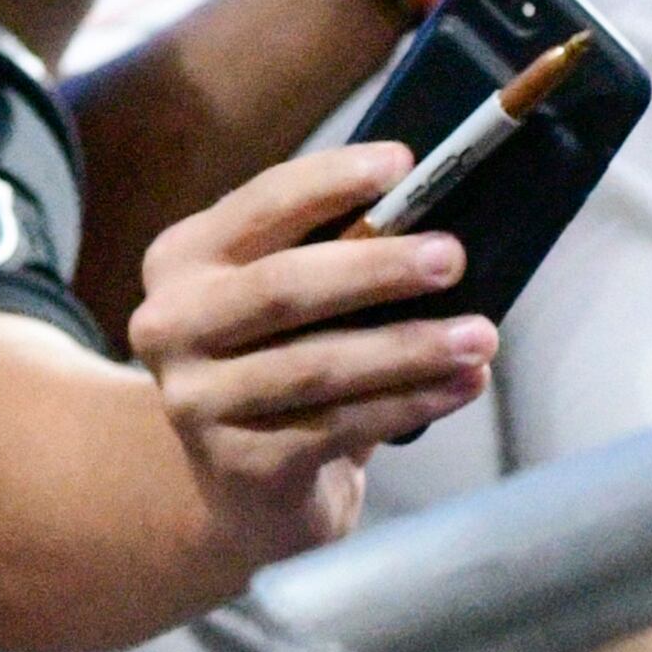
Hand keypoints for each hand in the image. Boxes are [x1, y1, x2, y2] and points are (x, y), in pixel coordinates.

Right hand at [127, 144, 496, 571]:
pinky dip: (411, 403)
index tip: (402, 165)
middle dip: (375, 268)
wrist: (241, 486)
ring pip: (317, 365)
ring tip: (481, 336)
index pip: (256, 206)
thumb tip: (427, 213)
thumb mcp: (278, 303)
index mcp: (180, 262)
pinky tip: (461, 385)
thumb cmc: (279, 364)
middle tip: (452, 257)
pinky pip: (340, 426)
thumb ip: (324, 258)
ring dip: (409, 348)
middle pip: (281, 287)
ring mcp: (197, 398)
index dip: (329, 181)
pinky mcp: (239, 461)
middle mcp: (169, 324)